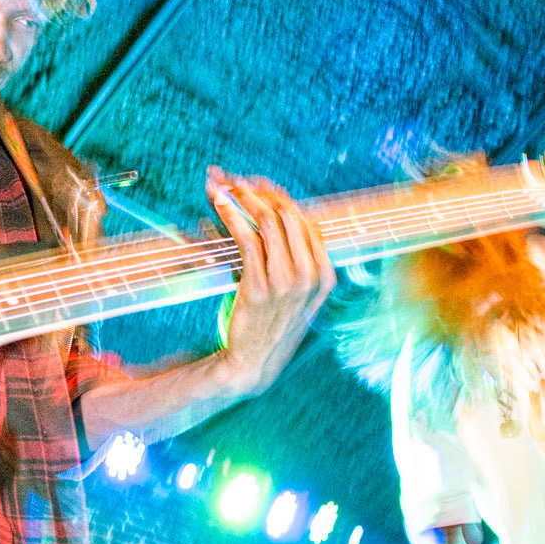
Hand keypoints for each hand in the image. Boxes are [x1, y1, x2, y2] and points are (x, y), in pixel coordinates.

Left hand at [207, 169, 334, 396]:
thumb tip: (272, 219)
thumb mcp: (294, 294)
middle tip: (233, 179)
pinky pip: (248, 239)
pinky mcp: (261, 287)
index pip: (304, 219)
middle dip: (257, 189)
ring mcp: (288, 281)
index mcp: (325, 273)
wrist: (254, 364)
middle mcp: (311, 274)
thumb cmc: (269, 325)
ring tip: (221, 185)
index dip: (276, 195)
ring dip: (241, 196)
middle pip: (287, 214)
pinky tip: (219, 203)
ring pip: (267, 221)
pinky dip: (232, 215)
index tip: (253, 183)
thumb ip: (291, 261)